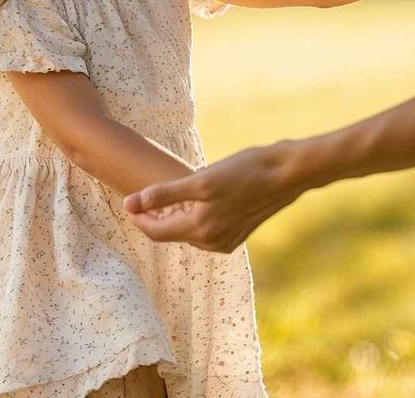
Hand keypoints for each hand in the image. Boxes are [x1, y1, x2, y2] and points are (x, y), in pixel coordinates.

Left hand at [123, 142, 303, 252]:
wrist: (286, 173)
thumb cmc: (244, 171)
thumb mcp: (201, 180)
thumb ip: (164, 194)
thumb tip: (130, 203)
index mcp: (200, 230)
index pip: (156, 232)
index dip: (139, 218)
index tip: (128, 202)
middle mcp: (212, 242)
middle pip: (172, 233)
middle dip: (156, 216)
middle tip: (145, 195)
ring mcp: (227, 240)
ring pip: (189, 231)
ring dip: (175, 216)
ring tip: (169, 195)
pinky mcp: (238, 232)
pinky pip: (206, 230)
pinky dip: (194, 217)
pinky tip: (196, 198)